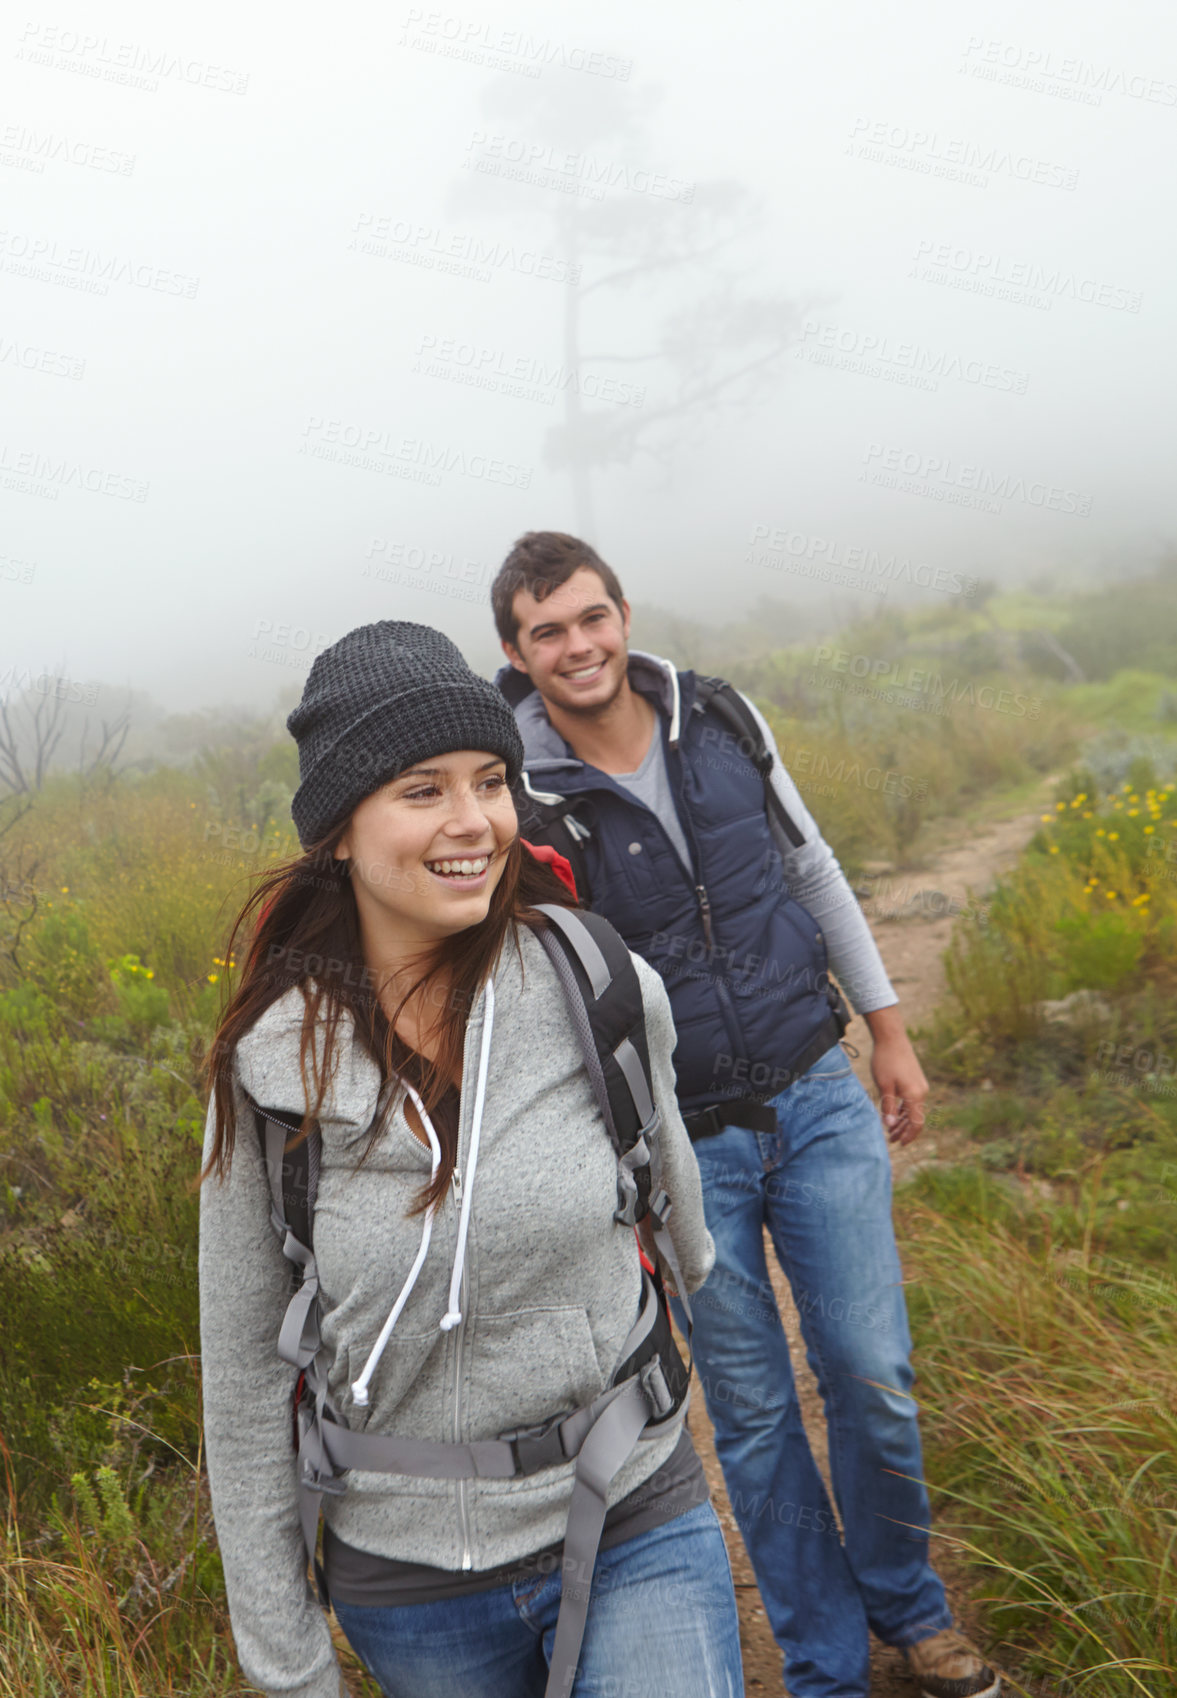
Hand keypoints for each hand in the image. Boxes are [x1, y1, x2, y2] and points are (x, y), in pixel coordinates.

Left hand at [864, 1007, 927, 1145]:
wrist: (892, 1038)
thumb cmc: (885, 1061)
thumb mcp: (884, 1086)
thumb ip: (888, 1107)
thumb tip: (889, 1126)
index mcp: (915, 1095)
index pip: (916, 1123)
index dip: (908, 1136)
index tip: (899, 1144)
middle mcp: (922, 1092)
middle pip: (915, 1118)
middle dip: (904, 1131)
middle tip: (890, 1140)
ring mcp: (920, 1086)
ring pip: (913, 1110)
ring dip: (903, 1121)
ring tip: (890, 1131)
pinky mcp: (916, 1080)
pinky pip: (912, 1100)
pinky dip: (904, 1110)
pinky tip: (895, 1115)